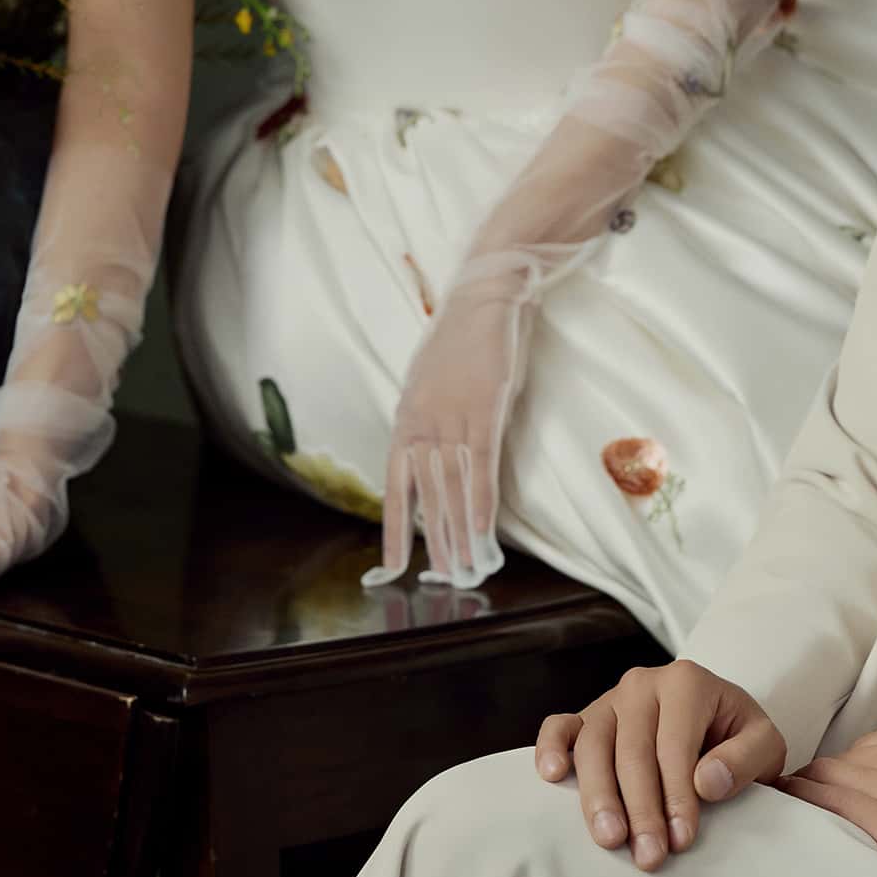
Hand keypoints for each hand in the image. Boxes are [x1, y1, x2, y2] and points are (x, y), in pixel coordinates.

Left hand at [364, 285, 522, 592]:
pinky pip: (481, 466)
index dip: (396, 528)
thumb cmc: (461, 339)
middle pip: (427, 495)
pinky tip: (484, 530)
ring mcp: (451, 417)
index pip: (396, 485)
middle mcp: (422, 422)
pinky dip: (482, 501)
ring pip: (452, 487)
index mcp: (406, 418)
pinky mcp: (484, 409)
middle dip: (436, 541)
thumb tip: (437, 457)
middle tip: (444, 579)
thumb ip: (431, 420)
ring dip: (460, 532)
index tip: (392, 566)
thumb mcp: (432, 383)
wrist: (483, 297)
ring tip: (465, 568)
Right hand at [534, 658, 785, 869]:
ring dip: (598, 796)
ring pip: (593, 745)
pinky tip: (552, 777)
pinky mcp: (585, 717)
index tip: (682, 839)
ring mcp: (610, 700)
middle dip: (641, 808)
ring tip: (609, 839)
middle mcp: (643, 684)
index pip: (675, 745)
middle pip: (632, 750)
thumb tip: (707, 782)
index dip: (677, 795)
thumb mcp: (763, 744)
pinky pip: (559, 727)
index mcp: (687, 682)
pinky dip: (550, 748)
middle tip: (648, 856)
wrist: (717, 724)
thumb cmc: (737, 739)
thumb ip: (745, 759)